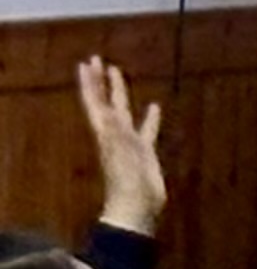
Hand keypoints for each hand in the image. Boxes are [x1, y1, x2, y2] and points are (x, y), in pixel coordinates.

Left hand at [75, 57, 163, 235]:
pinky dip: (150, 117)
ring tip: (119, 73)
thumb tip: (113, 112)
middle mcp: (114, 134)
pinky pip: (147, 129)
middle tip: (99, 60)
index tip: (89, 62)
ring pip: (123, 111)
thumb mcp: (120, 155)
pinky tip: (155, 107)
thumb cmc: (126, 183)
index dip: (91, 83)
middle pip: (105, 101)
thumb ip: (117, 133)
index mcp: (106, 133)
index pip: (96, 103)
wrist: (135, 208)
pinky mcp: (145, 152)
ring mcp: (129, 142)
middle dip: (101, 81)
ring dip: (120, 93)